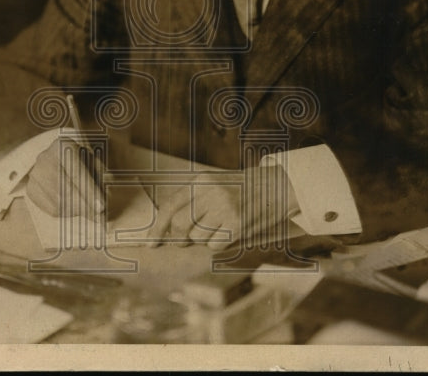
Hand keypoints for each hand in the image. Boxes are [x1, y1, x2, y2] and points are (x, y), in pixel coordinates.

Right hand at [25, 137, 104, 218]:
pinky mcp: (31, 189)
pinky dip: (68, 213)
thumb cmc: (80, 158)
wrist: (54, 156)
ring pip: (59, 202)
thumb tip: (104, 203)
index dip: (90, 191)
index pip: (77, 172)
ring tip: (90, 211)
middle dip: (85, 205)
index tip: (101, 208)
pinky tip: (76, 209)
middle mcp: (46, 158)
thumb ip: (100, 177)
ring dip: (78, 211)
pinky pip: (51, 208)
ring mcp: (35, 174)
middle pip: (66, 189)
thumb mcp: (93, 160)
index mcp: (63, 146)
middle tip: (100, 216)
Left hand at [145, 165, 297, 247]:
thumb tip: (168, 230)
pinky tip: (229, 231)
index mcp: (201, 181)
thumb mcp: (214, 184)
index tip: (151, 242)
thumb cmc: (241, 188)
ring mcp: (224, 208)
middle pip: (180, 225)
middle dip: (179, 237)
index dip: (157, 227)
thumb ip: (193, 201)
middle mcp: (210, 193)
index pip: (170, 206)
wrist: (276, 185)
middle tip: (185, 239)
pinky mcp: (237, 224)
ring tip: (218, 226)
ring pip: (197, 237)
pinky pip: (214, 245)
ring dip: (203, 239)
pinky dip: (218, 244)